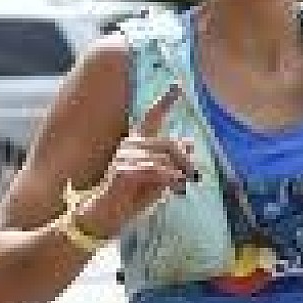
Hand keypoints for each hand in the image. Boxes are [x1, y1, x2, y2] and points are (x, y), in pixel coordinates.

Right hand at [76, 85, 196, 238]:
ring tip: (182, 186)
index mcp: (137, 144)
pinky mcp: (122, 172)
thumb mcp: (159, 180)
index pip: (151, 117)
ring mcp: (124, 157)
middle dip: (185, 159)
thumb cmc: (131, 200)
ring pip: (162, 158)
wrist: (106, 217)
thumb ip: (173, 161)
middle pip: (167, 143)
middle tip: (195, 175)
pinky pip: (154, 170)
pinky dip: (169, 178)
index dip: (165, 100)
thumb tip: (190, 141)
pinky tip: (176, 186)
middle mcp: (129, 146)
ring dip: (178, 173)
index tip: (177, 84)